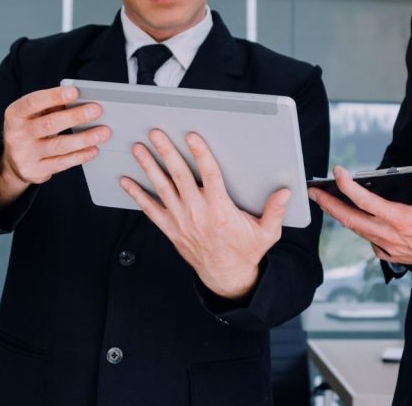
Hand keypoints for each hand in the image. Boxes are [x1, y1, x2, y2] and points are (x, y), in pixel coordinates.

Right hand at [0, 85, 110, 210]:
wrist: (13, 161)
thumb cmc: (30, 129)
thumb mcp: (33, 115)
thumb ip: (51, 106)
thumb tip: (81, 100)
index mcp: (15, 114)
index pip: (33, 102)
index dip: (54, 96)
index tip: (75, 92)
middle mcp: (16, 134)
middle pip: (49, 124)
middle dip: (75, 117)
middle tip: (96, 110)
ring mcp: (24, 155)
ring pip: (58, 146)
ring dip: (84, 138)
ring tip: (103, 132)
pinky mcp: (34, 171)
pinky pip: (61, 163)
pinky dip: (80, 156)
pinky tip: (94, 149)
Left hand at [120, 130, 288, 299]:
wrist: (227, 277)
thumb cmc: (246, 252)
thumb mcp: (267, 233)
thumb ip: (274, 210)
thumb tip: (285, 192)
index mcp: (221, 210)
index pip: (209, 176)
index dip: (201, 154)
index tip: (192, 136)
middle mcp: (198, 213)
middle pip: (180, 176)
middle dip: (167, 152)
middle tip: (156, 133)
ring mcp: (182, 221)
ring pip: (162, 189)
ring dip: (149, 167)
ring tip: (138, 149)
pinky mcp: (171, 229)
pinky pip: (150, 210)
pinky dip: (137, 195)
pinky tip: (126, 181)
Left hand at [308, 166, 411, 276]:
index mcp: (402, 220)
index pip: (366, 201)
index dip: (348, 186)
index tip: (338, 173)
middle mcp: (392, 235)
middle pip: (351, 219)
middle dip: (329, 205)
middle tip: (313, 193)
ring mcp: (391, 248)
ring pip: (358, 231)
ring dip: (341, 217)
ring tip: (328, 203)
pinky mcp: (394, 255)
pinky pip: (371, 242)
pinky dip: (361, 231)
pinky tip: (360, 222)